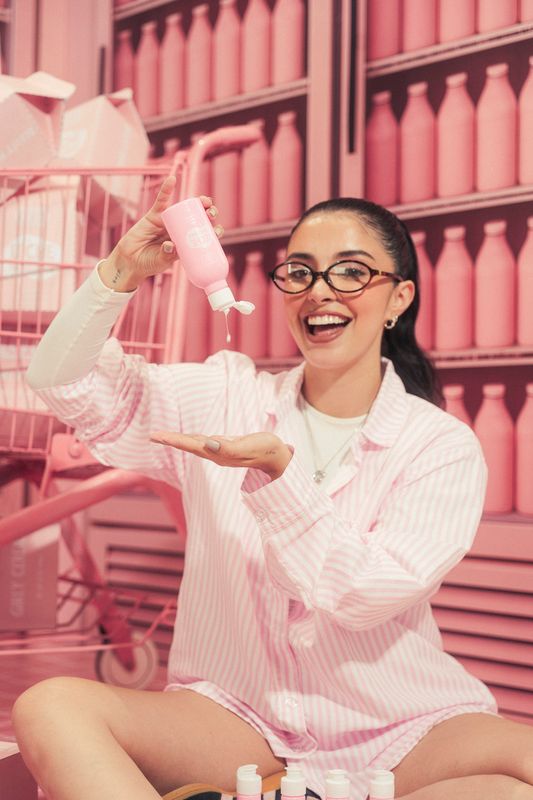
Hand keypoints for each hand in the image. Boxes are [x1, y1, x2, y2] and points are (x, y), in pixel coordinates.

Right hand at [100, 178, 220, 290]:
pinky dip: (166, 189)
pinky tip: (172, 179)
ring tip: (205, 200)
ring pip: (185, 208)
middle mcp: (180, 230)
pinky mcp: (155, 215)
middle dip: (208, 214)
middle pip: (198, 218)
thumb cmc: (148, 263)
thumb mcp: (160, 262)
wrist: (130, 261)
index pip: (203, 235)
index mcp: (186, 243)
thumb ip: (166, 256)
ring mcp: (168, 221)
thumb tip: (171, 245)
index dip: (213, 231)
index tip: (219, 231)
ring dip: (197, 202)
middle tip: (212, 214)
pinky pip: (161, 200)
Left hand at [150, 430, 292, 480]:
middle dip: (171, 440)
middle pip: (189, 445)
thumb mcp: (250, 446)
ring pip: (195, 444)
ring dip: (179, 440)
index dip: (174, 440)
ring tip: (164, 436)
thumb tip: (208, 444)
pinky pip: (205, 442)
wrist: (280, 460)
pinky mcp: (227, 447)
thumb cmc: (267, 451)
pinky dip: (192, 439)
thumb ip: (229, 447)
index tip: (157, 436)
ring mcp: (222, 452)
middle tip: (153, 435)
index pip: (192, 445)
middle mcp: (217, 454)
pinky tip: (189, 438)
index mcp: (219, 454)